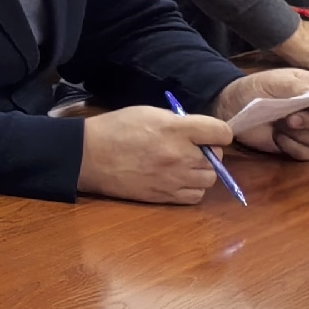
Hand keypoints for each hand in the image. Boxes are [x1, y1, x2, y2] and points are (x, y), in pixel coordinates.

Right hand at [78, 105, 230, 202]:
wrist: (87, 156)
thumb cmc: (115, 129)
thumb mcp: (147, 112)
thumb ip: (177, 122)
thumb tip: (198, 133)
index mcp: (175, 130)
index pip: (221, 132)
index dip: (218, 132)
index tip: (208, 133)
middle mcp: (181, 156)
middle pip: (218, 157)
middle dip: (208, 152)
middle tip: (189, 149)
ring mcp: (174, 179)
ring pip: (210, 179)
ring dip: (201, 171)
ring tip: (183, 166)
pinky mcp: (165, 196)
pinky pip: (195, 196)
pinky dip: (191, 188)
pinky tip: (176, 180)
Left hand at [215, 68, 308, 161]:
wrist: (233, 105)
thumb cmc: (257, 87)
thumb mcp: (275, 81)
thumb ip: (297, 88)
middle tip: (290, 119)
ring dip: (302, 135)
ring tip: (280, 125)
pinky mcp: (299, 145)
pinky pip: (308, 153)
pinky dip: (293, 147)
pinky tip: (278, 138)